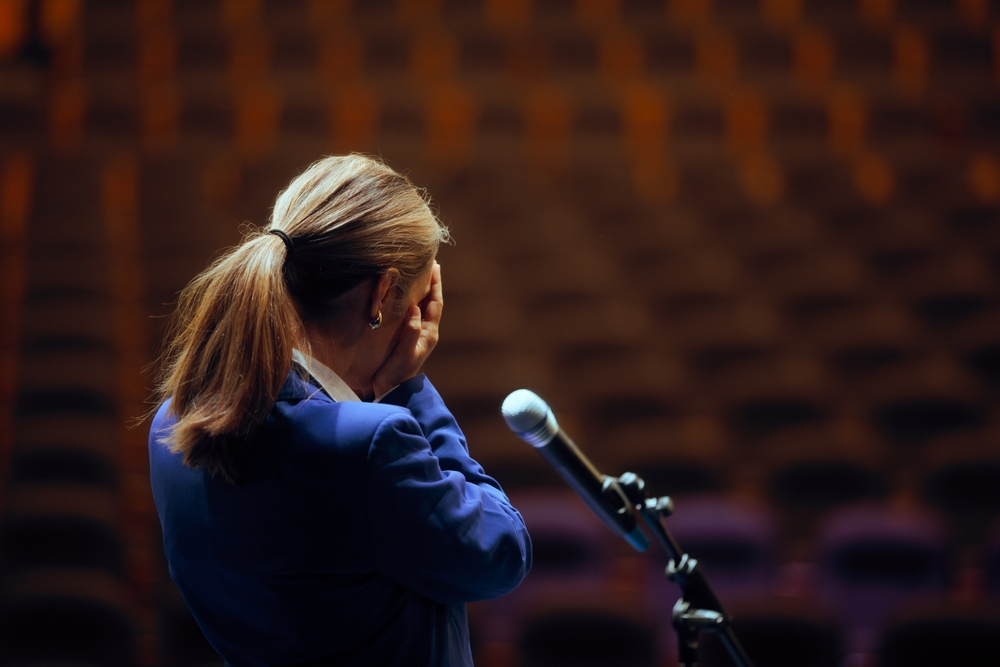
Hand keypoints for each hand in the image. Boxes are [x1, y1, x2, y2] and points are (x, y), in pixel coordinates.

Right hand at [372, 262, 442, 397]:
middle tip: (430, 263)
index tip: (435, 267)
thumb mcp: (405, 353)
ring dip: (422, 289)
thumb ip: (411, 332)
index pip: (435, 303)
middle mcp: (425, 330)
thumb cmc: (397, 373)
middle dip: (431, 282)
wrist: (390, 388)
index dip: (435, 285)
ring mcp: (417, 332)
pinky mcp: (406, 334)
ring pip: (422, 305)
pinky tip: (405, 292)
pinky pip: (412, 312)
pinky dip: (411, 299)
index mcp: (429, 333)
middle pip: (431, 301)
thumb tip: (415, 309)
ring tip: (419, 272)